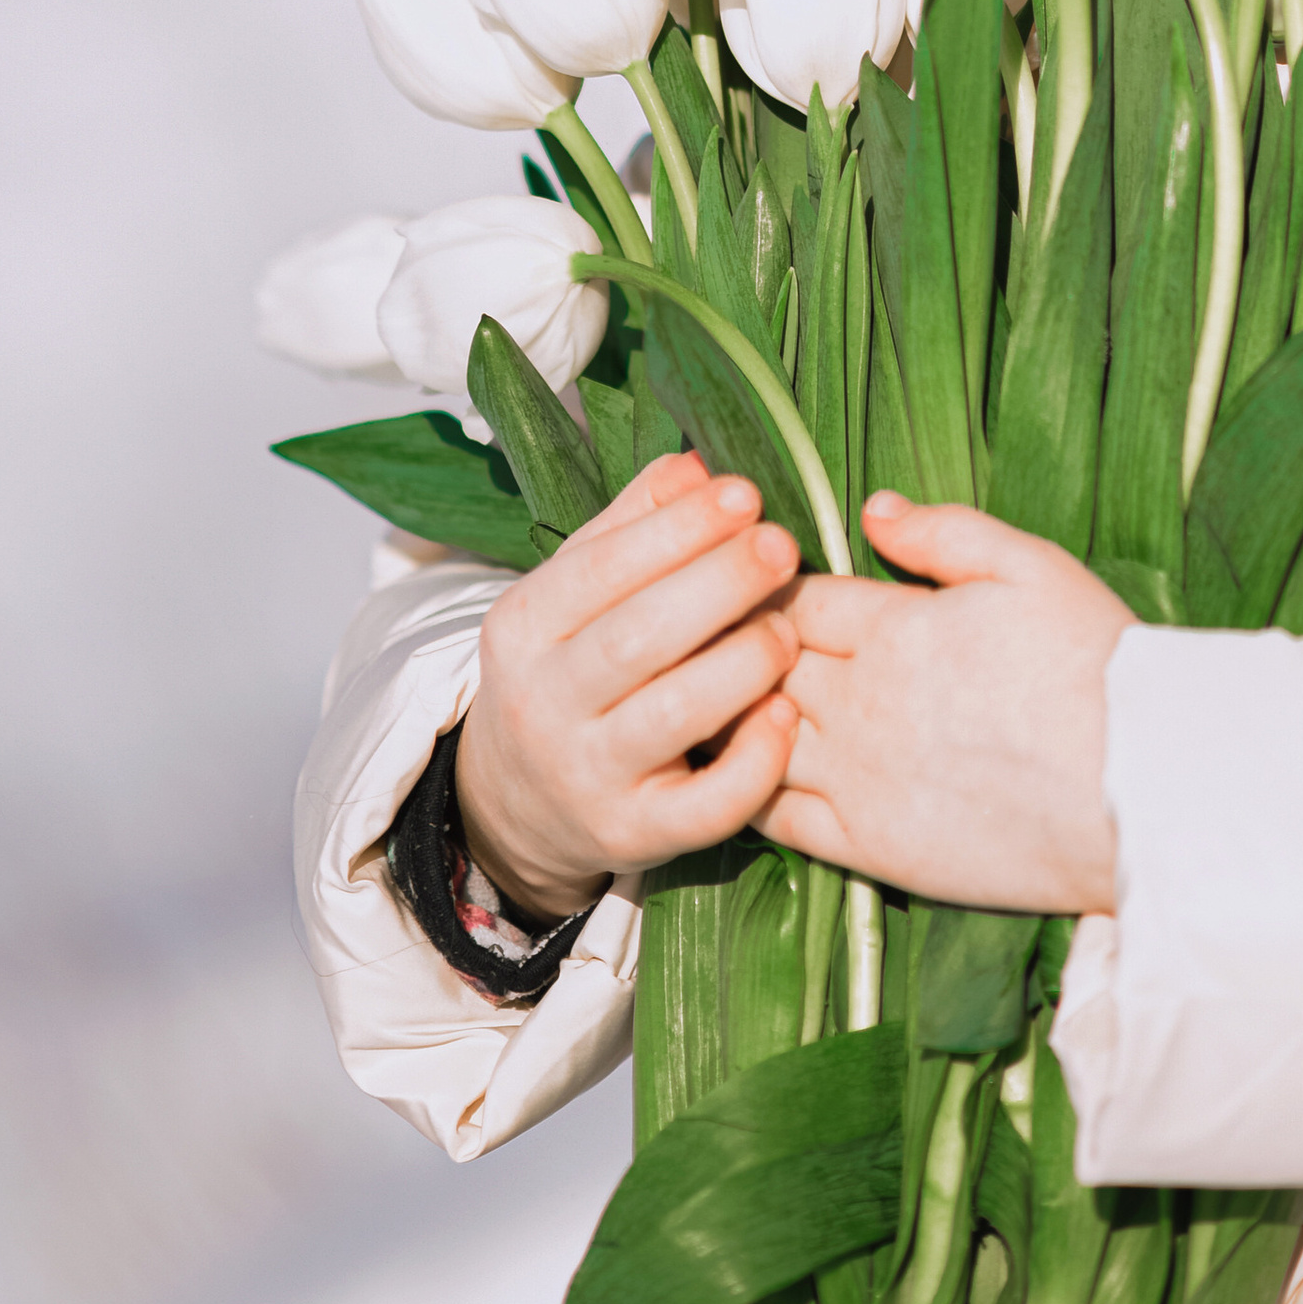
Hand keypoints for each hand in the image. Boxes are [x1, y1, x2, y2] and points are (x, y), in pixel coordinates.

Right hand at [456, 453, 800, 920]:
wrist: (514, 802)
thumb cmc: (570, 665)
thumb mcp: (574, 588)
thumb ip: (633, 522)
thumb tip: (698, 467)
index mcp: (523, 624)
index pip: (602, 566)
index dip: (680, 528)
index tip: (745, 494)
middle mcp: (543, 701)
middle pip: (638, 636)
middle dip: (721, 583)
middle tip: (783, 546)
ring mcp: (585, 776)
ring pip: (673, 715)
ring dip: (744, 662)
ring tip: (788, 628)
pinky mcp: (630, 836)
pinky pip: (701, 809)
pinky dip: (752, 763)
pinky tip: (785, 716)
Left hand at [757, 496, 1130, 913]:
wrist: (1139, 789)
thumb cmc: (1096, 665)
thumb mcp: (1031, 566)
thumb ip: (944, 531)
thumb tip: (872, 508)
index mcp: (896, 629)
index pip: (793, 600)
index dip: (766, 588)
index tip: (755, 583)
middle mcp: (864, 704)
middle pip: (762, 664)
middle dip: (737, 646)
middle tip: (717, 637)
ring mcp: (862, 780)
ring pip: (755, 738)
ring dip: (731, 716)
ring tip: (717, 701)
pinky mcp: (873, 848)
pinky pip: (778, 819)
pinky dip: (744, 791)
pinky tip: (737, 774)